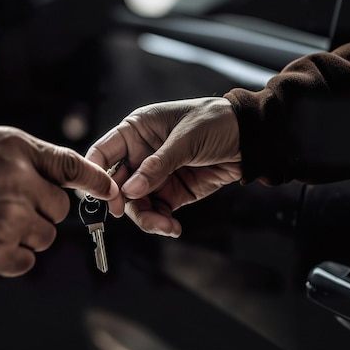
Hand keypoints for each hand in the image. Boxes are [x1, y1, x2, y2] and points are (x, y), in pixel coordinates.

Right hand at [0, 126, 117, 280]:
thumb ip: (33, 157)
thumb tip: (72, 177)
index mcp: (17, 154)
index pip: (70, 166)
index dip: (94, 179)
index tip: (110, 189)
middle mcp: (17, 186)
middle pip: (60, 209)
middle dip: (43, 209)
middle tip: (11, 204)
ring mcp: (8, 223)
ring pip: (44, 238)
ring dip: (27, 233)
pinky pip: (26, 261)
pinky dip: (12, 255)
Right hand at [86, 97, 241, 236]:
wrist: (253, 139)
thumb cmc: (217, 122)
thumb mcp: (186, 138)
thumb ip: (158, 165)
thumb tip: (130, 190)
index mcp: (137, 130)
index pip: (103, 152)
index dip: (97, 172)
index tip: (102, 193)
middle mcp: (141, 154)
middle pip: (117, 184)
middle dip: (122, 202)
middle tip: (127, 214)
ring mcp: (155, 176)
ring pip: (136, 203)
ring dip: (146, 218)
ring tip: (165, 226)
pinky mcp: (172, 193)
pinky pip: (157, 212)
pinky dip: (161, 223)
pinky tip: (172, 228)